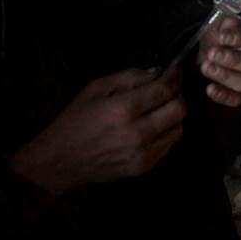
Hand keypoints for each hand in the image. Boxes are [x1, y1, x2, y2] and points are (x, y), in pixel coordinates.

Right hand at [9, 68, 185, 195]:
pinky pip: (169, 145)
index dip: (174, 78)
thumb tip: (156, 72)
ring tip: (158, 110)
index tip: (175, 72)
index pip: (164, 90)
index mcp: (123, 109)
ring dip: (173, 116)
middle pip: (179, 110)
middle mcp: (138, 132)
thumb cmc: (75, 122)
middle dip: (177, 96)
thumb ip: (128, 77)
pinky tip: (151, 127)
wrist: (61, 160)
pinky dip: (165, 133)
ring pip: (178, 128)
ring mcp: (143, 152)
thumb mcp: (95, 89)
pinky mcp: (144, 166)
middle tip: (168, 90)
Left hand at [198, 15, 240, 106]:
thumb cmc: (227, 35)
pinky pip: (236, 99)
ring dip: (224, 76)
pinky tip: (210, 88)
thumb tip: (226, 27)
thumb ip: (227, 24)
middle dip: (231, 59)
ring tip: (205, 67)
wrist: (221, 50)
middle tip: (212, 53)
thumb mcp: (227, 23)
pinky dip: (222, 95)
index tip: (222, 36)